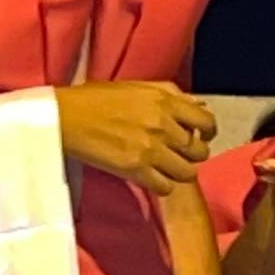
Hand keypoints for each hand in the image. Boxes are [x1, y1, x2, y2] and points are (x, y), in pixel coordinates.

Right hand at [54, 81, 216, 192]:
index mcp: (165, 101)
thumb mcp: (138, 87)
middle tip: (179, 154)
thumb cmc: (97, 98)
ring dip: (178, 172)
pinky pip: (165, 187)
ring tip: (165, 168)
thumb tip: (200, 106)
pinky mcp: (135, 169)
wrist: (66, 117)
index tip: (200, 137)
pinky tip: (151, 177)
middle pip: (199, 151)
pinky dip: (161, 185)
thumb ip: (172, 95)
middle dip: (192, 155)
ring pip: (187, 172)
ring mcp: (150, 148)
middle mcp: (162, 124)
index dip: (208, 133)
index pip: (207, 122)